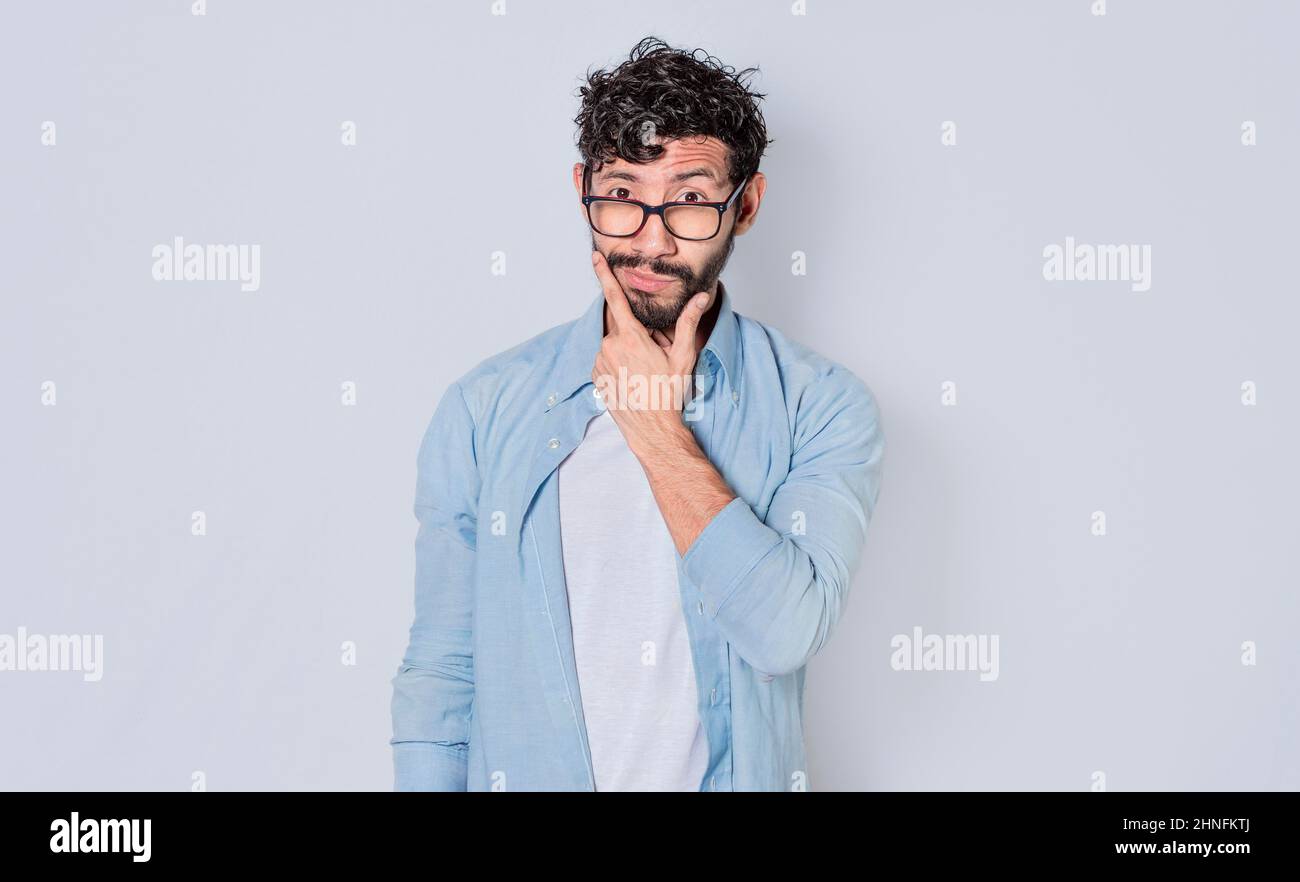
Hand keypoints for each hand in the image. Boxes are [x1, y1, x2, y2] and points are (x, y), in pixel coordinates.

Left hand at [590, 250, 708, 453]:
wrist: (652, 428)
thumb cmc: (669, 393)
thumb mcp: (683, 356)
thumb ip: (689, 322)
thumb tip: (701, 297)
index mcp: (631, 337)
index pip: (615, 298)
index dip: (604, 274)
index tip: (594, 256)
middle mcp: (610, 346)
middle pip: (623, 327)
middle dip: (638, 335)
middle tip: (654, 357)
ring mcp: (600, 362)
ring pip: (615, 343)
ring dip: (628, 350)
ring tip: (644, 372)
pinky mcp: (595, 375)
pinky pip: (607, 359)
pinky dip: (618, 362)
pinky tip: (632, 378)